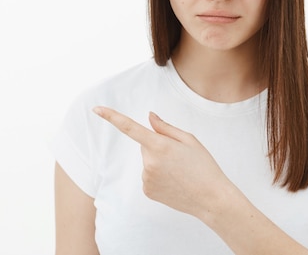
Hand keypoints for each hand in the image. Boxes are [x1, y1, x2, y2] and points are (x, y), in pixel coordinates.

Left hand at [93, 106, 232, 218]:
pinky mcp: (146, 191)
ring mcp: (146, 178)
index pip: (130, 127)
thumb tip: (149, 118)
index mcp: (160, 145)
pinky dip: (158, 176)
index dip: (111, 117)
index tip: (96, 109)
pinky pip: (148, 175)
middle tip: (179, 157)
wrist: (211, 199)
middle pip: (145, 144)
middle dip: (158, 146)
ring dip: (158, 162)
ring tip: (179, 171)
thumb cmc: (204, 166)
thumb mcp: (190, 140)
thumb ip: (165, 128)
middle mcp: (149, 162)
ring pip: (147, 161)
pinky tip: (174, 182)